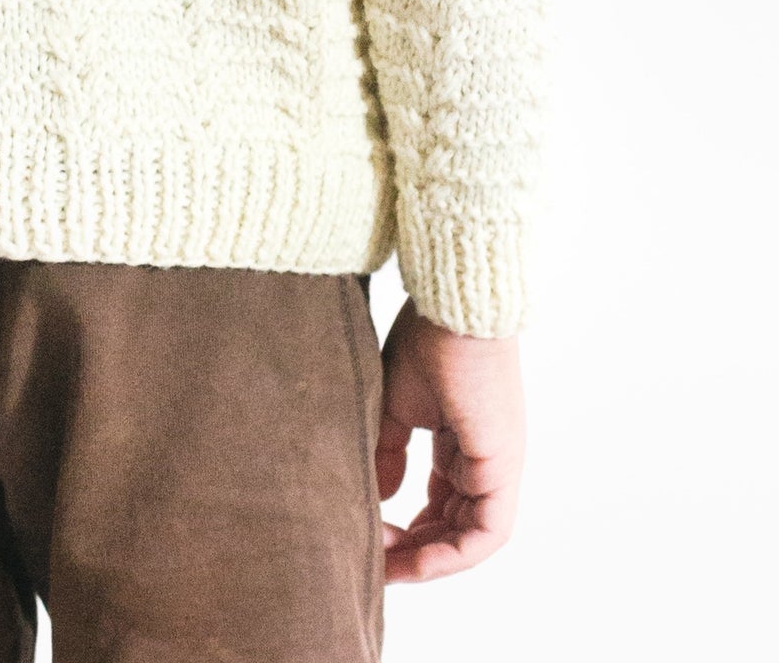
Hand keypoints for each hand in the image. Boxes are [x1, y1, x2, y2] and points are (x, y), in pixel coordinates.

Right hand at [376, 297, 524, 581]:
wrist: (454, 304)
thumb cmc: (428, 337)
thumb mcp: (395, 402)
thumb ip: (388, 450)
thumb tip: (382, 495)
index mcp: (463, 441)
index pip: (440, 501)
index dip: (407, 527)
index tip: (369, 534)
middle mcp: (485, 459)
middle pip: (455, 526)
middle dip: (414, 550)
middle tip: (372, 558)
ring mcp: (498, 464)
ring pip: (471, 536)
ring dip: (429, 558)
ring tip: (386, 565)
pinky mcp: (502, 466)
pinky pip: (487, 533)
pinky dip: (454, 555)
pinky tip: (416, 561)